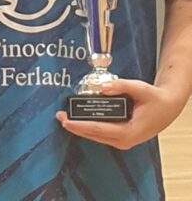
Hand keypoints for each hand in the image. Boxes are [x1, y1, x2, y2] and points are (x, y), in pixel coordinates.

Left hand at [56, 78, 187, 148]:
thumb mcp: (140, 88)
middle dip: (75, 126)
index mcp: (128, 132)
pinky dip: (88, 127)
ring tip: (64, 116)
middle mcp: (123, 140)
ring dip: (80, 127)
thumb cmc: (154, 99)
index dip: (81, 126)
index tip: (66, 121)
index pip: (99, 130)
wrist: (166, 108)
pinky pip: (100, 133)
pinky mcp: (120, 136)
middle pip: (94, 135)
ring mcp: (122, 140)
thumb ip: (121, 86)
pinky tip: (78, 119)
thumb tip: (102, 88)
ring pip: (96, 136)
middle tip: (58, 116)